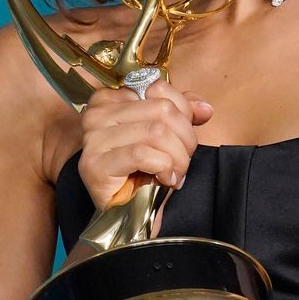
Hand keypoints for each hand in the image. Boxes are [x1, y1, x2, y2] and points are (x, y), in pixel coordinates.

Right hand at [78, 78, 214, 210]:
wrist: (123, 211)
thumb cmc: (141, 170)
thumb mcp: (165, 135)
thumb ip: (182, 115)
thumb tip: (205, 108)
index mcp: (111, 98)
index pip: (159, 88)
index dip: (183, 112)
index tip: (185, 136)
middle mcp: (97, 113)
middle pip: (162, 109)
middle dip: (184, 138)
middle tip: (184, 159)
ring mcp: (93, 138)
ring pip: (156, 132)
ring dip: (177, 157)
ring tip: (176, 172)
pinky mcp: (95, 164)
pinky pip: (142, 155)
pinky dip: (163, 168)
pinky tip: (165, 179)